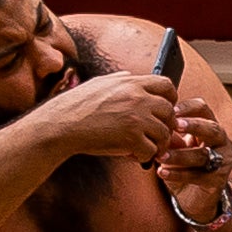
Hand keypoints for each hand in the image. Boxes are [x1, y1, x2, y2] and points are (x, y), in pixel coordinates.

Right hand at [34, 71, 177, 164]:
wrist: (60, 125)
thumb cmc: (77, 105)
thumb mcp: (99, 83)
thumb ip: (119, 79)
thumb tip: (131, 75)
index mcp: (132, 83)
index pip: (167, 85)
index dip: (171, 99)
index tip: (165, 110)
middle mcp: (138, 98)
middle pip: (170, 112)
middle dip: (165, 125)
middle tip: (154, 135)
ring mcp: (137, 118)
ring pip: (164, 134)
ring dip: (156, 144)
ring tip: (144, 148)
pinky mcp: (132, 138)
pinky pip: (151, 151)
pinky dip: (144, 157)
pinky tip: (133, 155)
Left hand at [156, 100, 231, 194]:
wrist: (195, 196)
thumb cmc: (183, 166)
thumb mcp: (175, 147)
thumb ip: (168, 135)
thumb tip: (151, 122)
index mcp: (209, 127)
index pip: (203, 109)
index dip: (189, 107)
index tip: (171, 109)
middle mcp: (221, 142)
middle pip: (212, 129)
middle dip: (194, 126)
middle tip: (175, 125)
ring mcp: (223, 161)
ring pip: (204, 155)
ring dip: (180, 155)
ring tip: (161, 156)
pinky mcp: (218, 180)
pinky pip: (198, 176)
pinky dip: (178, 174)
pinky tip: (162, 173)